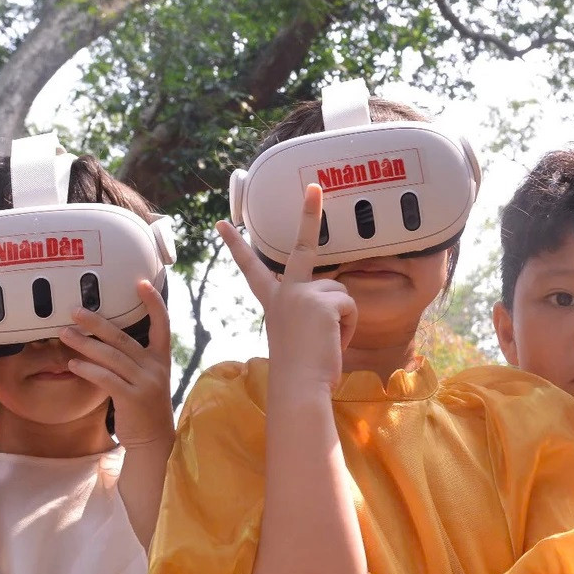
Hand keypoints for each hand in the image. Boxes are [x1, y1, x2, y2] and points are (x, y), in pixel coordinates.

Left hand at [58, 281, 174, 451]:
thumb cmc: (143, 406)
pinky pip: (106, 379)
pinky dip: (88, 370)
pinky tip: (72, 364)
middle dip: (97, 323)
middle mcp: (155, 367)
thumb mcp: (145, 378)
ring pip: (111, 357)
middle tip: (75, 311)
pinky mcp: (133, 399)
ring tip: (64, 334)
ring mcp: (145, 383)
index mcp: (160, 358)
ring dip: (85, 344)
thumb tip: (101, 338)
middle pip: (123, 338)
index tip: (141, 282)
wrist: (153, 440)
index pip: (162, 323)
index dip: (153, 302)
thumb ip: (130, 359)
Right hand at [217, 184, 356, 390]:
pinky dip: (348, 327)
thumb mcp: (298, 334)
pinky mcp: (323, 301)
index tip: (224, 223)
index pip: (252, 268)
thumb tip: (333, 307)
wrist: (298, 386)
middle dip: (309, 213)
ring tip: (326, 343)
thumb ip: (308, 313)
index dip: (237, 245)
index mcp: (274, 301)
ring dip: (342, 320)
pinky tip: (333, 342)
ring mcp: (303, 294)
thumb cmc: (300, 371)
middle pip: (300, 246)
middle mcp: (285, 292)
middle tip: (315, 186)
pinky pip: (349, 306)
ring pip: (340, 294)